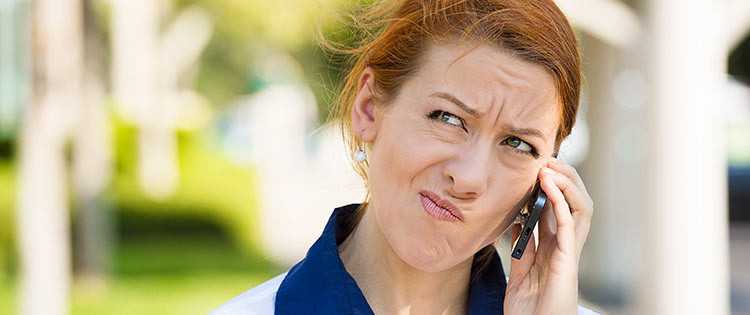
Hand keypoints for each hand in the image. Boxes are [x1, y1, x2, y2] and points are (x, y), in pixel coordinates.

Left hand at [503, 158, 593, 314]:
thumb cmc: (530, 312)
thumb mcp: (520, 276)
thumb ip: (522, 251)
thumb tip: (518, 226)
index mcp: (555, 249)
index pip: (559, 208)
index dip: (552, 186)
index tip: (536, 167)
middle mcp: (566, 248)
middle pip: (575, 203)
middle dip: (566, 178)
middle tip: (547, 159)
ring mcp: (570, 253)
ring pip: (580, 208)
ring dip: (567, 183)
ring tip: (550, 166)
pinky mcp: (568, 262)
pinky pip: (569, 225)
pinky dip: (560, 201)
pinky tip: (549, 184)